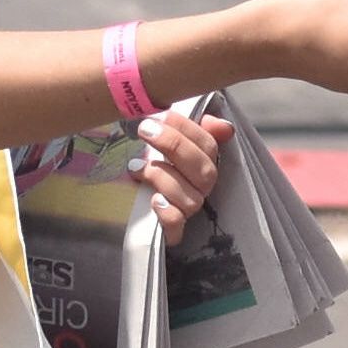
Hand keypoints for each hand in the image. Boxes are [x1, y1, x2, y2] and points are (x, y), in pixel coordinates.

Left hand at [131, 110, 230, 247]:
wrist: (123, 205)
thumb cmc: (149, 165)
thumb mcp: (166, 142)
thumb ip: (193, 129)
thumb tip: (225, 127)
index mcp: (203, 163)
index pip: (209, 145)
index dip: (187, 129)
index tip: (160, 115)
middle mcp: (200, 188)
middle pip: (204, 170)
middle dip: (174, 146)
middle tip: (144, 129)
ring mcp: (187, 210)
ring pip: (191, 198)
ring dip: (162, 177)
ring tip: (135, 166)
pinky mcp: (171, 231)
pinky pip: (176, 224)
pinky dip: (167, 212)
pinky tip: (152, 200)